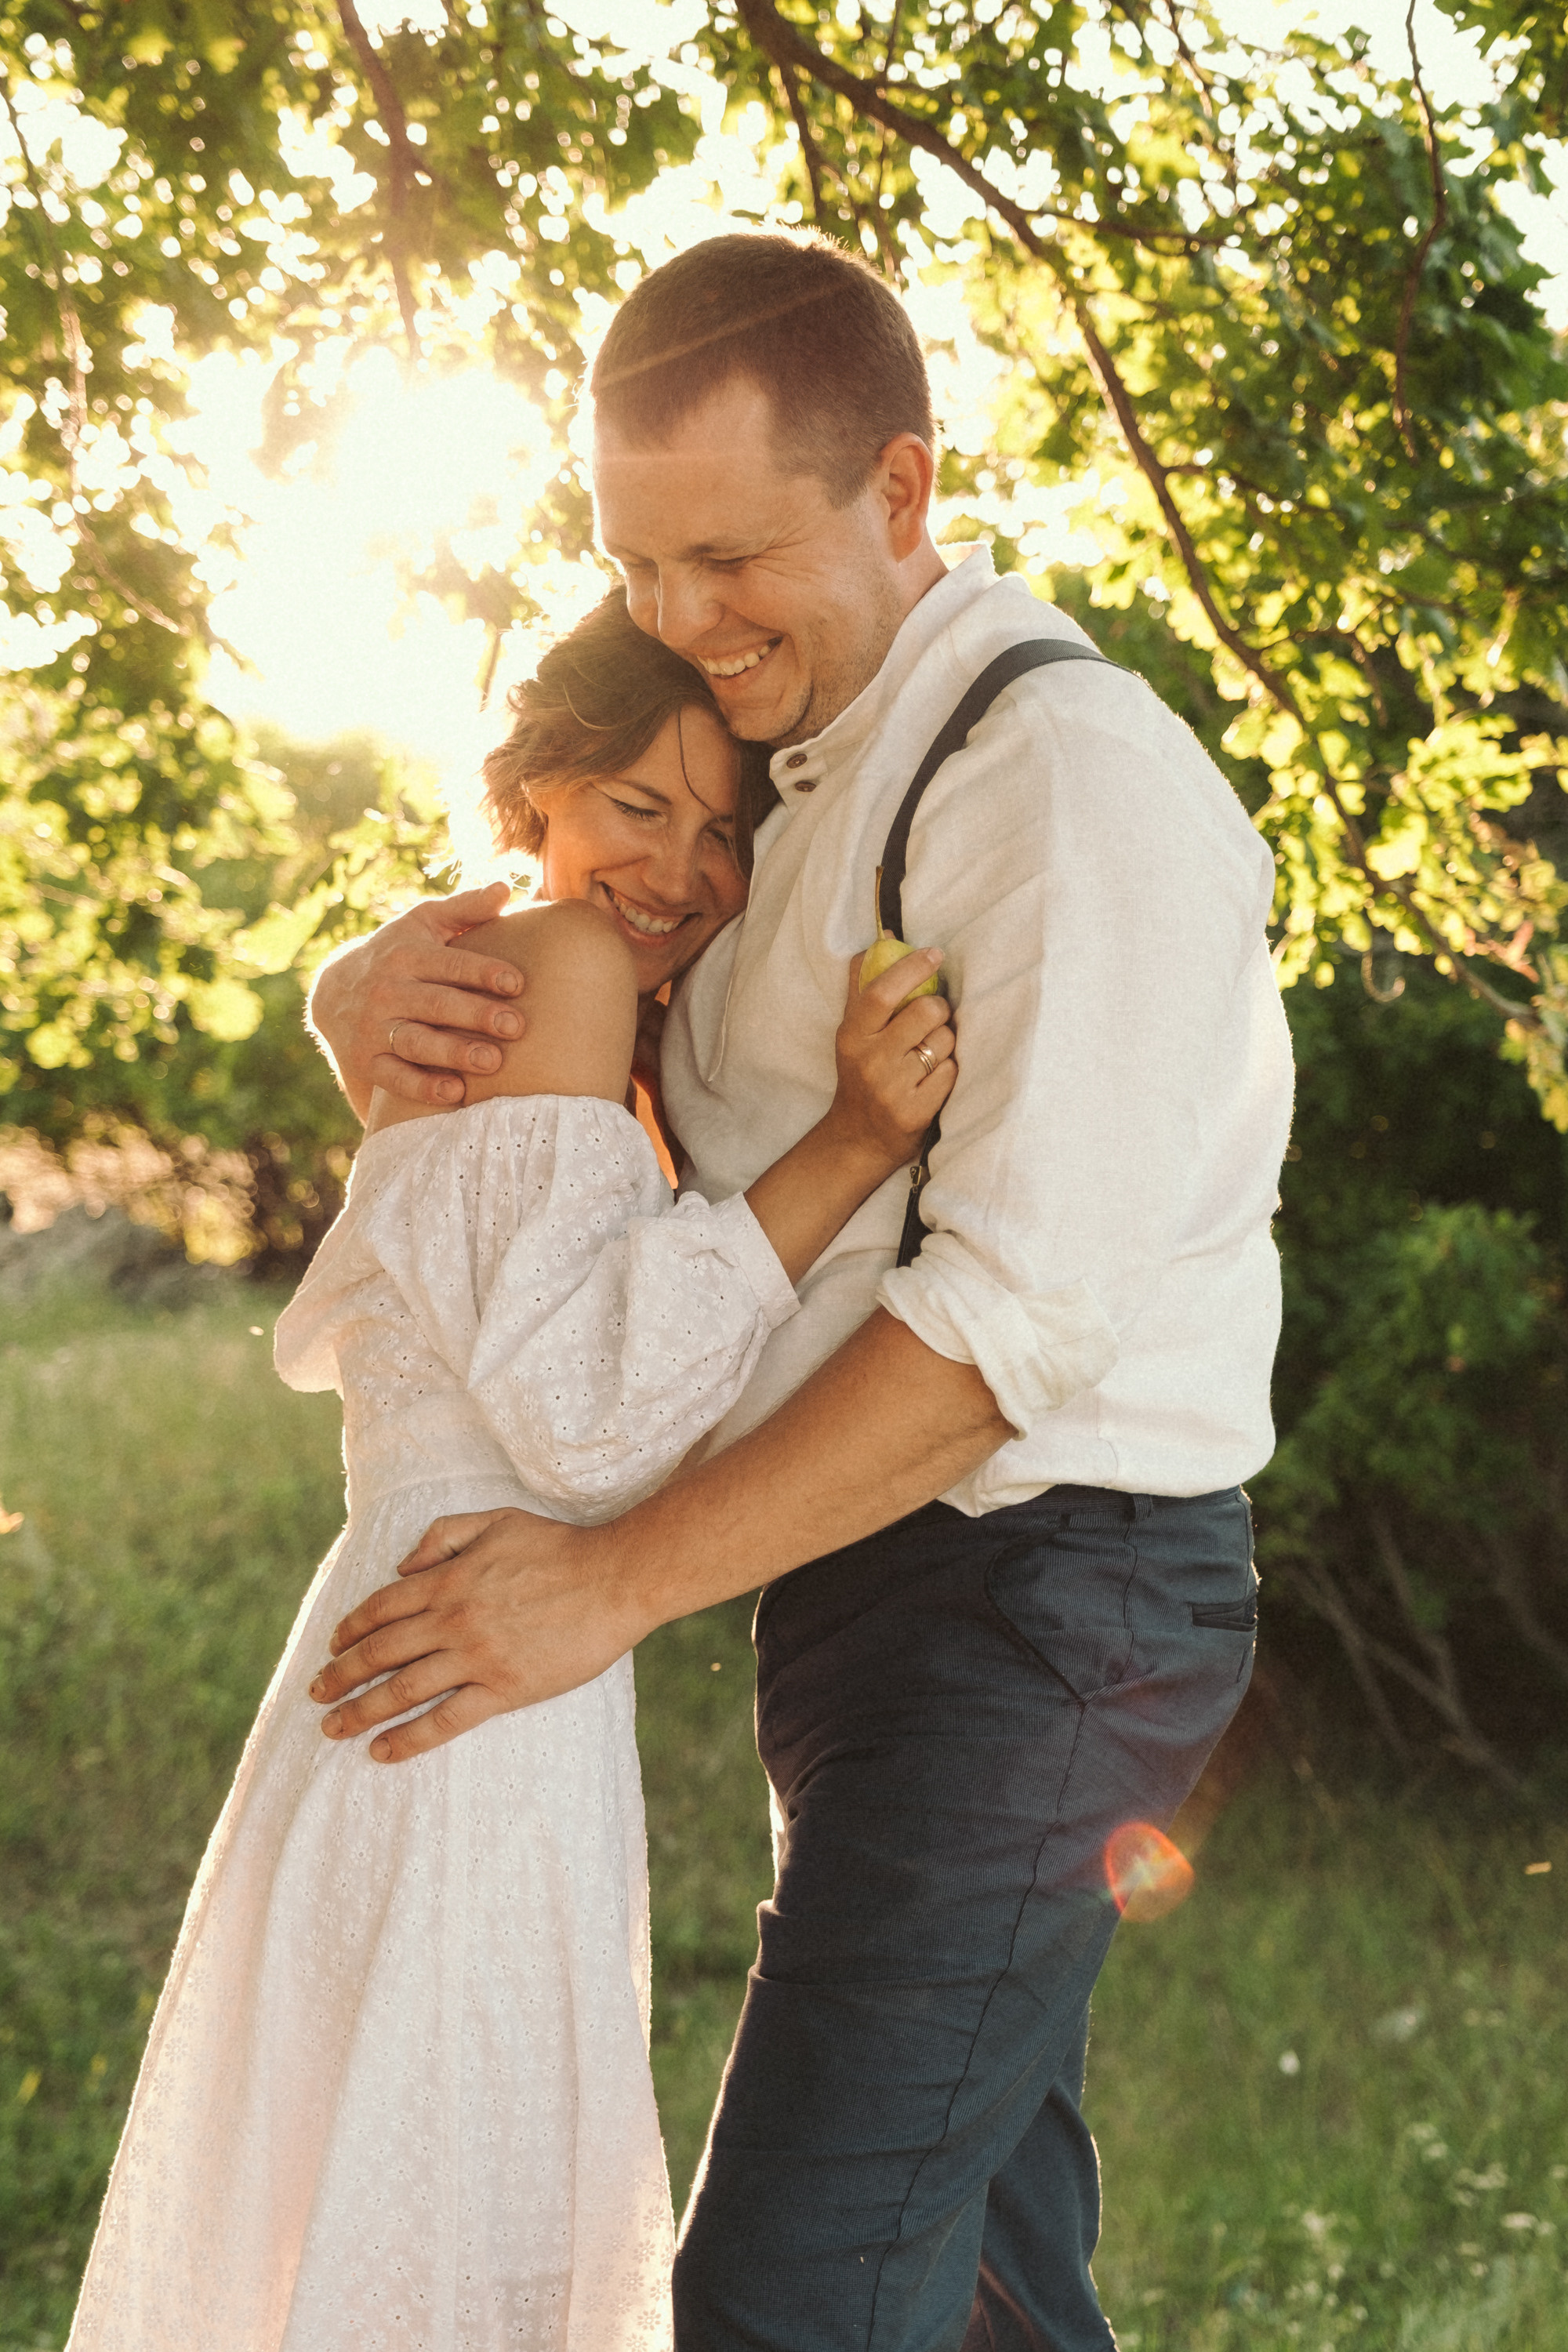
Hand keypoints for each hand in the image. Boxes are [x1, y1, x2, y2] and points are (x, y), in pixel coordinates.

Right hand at [307, 881, 526, 1118]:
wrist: (333, 992)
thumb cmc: (397, 953)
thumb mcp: (423, 923)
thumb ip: (466, 908)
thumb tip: (507, 887)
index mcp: (408, 956)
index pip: (450, 964)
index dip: (483, 972)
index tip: (517, 983)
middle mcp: (388, 991)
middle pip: (437, 1004)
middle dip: (476, 1015)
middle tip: (516, 1027)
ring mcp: (374, 1028)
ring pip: (417, 1041)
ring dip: (454, 1053)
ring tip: (492, 1062)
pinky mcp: (366, 1061)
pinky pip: (394, 1077)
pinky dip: (422, 1087)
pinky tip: (454, 1094)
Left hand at [307, 1507, 648, 1761]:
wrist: (613, 1579)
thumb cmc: (558, 1548)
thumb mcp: (496, 1521)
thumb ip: (443, 1536)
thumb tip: (403, 1567)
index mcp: (448, 1580)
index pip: (382, 1608)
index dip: (351, 1629)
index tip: (333, 1646)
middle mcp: (452, 1620)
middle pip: (380, 1652)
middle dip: (340, 1675)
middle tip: (315, 1693)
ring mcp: (476, 1658)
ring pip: (402, 1690)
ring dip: (360, 1711)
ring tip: (332, 1728)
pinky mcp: (503, 1689)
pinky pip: (445, 1719)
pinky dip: (408, 1738)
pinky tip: (382, 1751)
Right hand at [825, 948, 956, 1174]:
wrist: (857, 1139)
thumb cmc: (861, 1075)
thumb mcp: (853, 1033)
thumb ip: (865, 986)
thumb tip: (886, 938)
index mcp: (852, 1035)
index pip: (882, 992)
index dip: (912, 969)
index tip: (935, 954)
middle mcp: (870, 1060)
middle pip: (926, 1013)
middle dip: (940, 1010)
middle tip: (933, 1019)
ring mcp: (893, 1088)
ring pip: (944, 1042)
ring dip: (945, 1044)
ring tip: (929, 1055)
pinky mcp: (915, 1113)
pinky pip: (951, 1073)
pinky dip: (949, 1072)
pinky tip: (932, 1080)